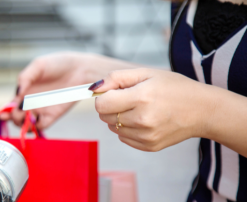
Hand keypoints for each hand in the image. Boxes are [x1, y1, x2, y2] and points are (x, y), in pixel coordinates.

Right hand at [0, 52, 135, 128]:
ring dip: (23, 124)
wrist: (79, 69)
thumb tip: (17, 93)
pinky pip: (41, 126)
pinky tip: (35, 121)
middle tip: (17, 113)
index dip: (4, 112)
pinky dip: (35, 127)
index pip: (10, 105)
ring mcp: (41, 110)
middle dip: (13, 118)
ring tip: (25, 117)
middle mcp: (31, 103)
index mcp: (24, 91)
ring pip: (26, 124)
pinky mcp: (53, 115)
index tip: (2, 114)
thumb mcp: (38, 66)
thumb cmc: (58, 64)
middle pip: (16, 117)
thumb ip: (25, 78)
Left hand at [91, 68, 216, 151]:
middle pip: (104, 117)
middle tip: (129, 99)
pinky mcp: (149, 146)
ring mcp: (146, 136)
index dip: (103, 97)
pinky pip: (124, 138)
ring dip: (119, 118)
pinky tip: (144, 120)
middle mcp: (142, 120)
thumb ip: (116, 78)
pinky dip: (128, 129)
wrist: (202, 110)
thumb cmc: (175, 88)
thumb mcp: (146, 73)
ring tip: (139, 109)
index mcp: (140, 98)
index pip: (101, 104)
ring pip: (113, 128)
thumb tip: (93, 88)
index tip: (112, 93)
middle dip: (111, 106)